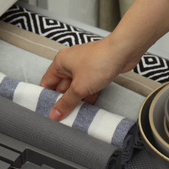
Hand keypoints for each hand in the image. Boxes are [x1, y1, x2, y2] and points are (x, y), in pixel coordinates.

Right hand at [39, 0, 168, 120]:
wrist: (123, 51)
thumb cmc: (99, 62)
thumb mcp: (79, 88)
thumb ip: (66, 103)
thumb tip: (54, 114)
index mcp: (60, 62)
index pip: (47, 82)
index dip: (45, 97)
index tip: (47, 111)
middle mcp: (70, 63)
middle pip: (61, 87)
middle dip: (62, 101)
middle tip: (61, 117)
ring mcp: (83, 66)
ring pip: (75, 87)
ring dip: (76, 100)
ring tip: (74, 116)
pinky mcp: (95, 70)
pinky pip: (87, 86)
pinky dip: (87, 96)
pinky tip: (87, 108)